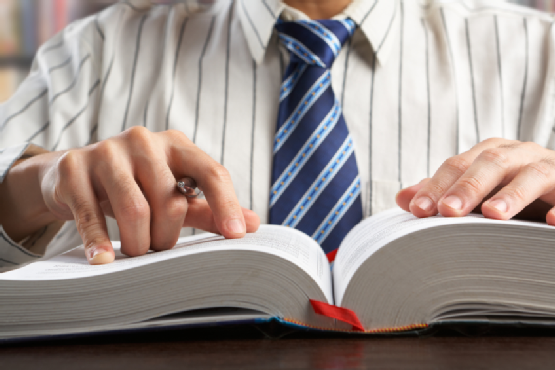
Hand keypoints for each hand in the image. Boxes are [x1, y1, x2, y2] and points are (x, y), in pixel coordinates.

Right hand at [23, 127, 257, 263]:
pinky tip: (103, 261)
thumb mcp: (174, 192)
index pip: (211, 172)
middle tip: (159, 249)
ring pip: (135, 209)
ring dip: (139, 242)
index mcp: (176, 144)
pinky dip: (99, 242)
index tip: (237, 235)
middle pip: (170, 200)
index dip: (226, 204)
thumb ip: (209, 207)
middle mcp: (144, 141)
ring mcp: (107, 152)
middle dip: (167, 236)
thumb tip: (253, 224)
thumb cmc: (136, 184)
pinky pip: (91, 214)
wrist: (74, 171)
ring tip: (137, 252)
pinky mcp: (75, 168)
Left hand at [396, 138, 554, 224]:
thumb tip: (402, 199)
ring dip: (512, 194)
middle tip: (448, 211)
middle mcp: (519, 155)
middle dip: (468, 186)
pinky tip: (553, 223)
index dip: (436, 186)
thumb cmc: (508, 189)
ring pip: (533, 174)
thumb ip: (443, 193)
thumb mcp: (476, 191)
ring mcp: (550, 168)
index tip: (417, 210)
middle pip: (491, 163)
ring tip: (494, 214)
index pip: (457, 165)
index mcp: (489, 154)